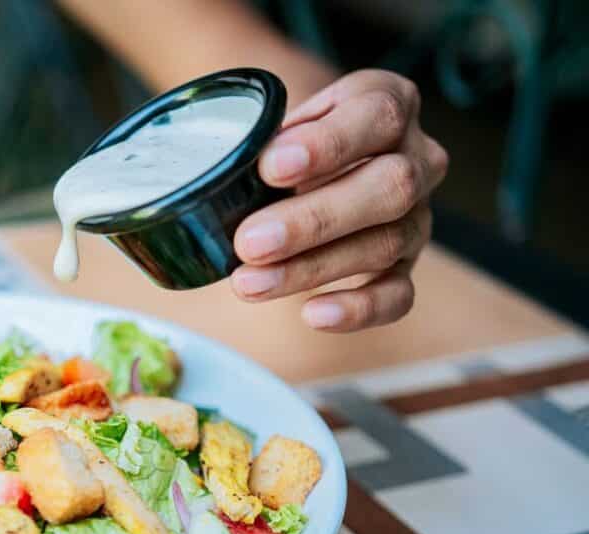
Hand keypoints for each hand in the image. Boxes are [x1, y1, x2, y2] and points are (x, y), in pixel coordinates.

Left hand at [232, 69, 448, 331]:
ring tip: (249, 283)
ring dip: (311, 268)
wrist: (306, 168)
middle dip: (314, 219)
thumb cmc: (288, 142)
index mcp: (389, 104)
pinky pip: (399, 295)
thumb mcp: (279, 122)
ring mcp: (416, 216)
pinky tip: (313, 315)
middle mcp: (416, 159)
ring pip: (384, 243)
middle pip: (389, 186)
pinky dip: (358, 309)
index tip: (270, 168)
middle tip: (250, 241)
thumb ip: (268, 139)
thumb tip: (231, 171)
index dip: (327, 145)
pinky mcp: (405, 266)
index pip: (377, 116)